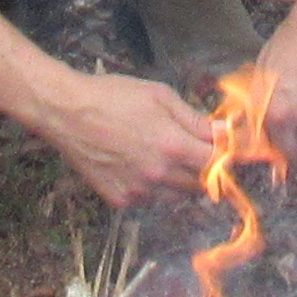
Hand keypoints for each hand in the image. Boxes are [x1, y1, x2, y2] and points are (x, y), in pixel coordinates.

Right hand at [49, 67, 221, 209]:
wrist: (67, 112)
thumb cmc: (113, 96)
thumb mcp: (160, 96)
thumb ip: (195, 119)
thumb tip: (226, 132)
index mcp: (173, 146)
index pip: (218, 163)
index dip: (228, 157)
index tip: (229, 151)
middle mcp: (159, 174)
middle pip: (201, 183)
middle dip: (205, 168)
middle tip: (195, 151)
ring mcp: (139, 191)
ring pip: (177, 196)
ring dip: (181, 181)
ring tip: (164, 157)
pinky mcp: (120, 199)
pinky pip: (150, 200)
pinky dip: (153, 188)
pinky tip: (139, 165)